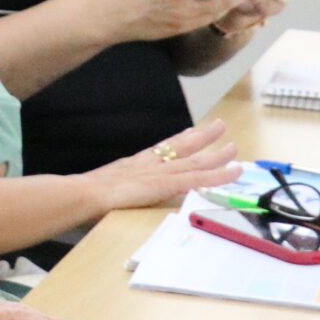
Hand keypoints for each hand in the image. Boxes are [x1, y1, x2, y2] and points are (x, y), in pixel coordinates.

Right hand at [82, 120, 240, 212]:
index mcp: (135, 164)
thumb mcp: (102, 184)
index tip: (191, 131)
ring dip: (218, 155)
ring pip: (197, 161)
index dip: (179, 139)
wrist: (85, 193)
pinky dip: (219, 175)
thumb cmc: (86, 193)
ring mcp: (161, 173)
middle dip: (203, 137)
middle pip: (183, 147)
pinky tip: (234, 171)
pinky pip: (200, 179)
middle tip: (219, 126)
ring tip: (235, 148)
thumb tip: (110, 191)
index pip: (162, 148)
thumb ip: (114, 185)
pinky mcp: (169, 184)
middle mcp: (152, 164)